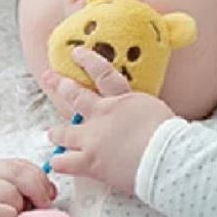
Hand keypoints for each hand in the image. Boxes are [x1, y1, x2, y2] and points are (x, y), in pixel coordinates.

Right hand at [0, 159, 56, 216]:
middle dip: (37, 192)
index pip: (25, 165)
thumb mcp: (6, 199)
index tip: (49, 198)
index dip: (42, 181)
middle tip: (41, 209)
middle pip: (20, 173)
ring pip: (10, 192)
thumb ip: (26, 190)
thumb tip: (52, 191)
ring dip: (19, 208)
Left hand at [41, 46, 176, 194]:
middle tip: (48, 77)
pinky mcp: (89, 161)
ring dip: (57, 133)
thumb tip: (146, 118)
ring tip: (52, 133)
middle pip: (75, 96)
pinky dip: (59, 162)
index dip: (88, 61)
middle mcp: (103, 115)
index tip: (76, 52)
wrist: (165, 157)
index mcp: (122, 100)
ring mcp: (92, 138)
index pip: (103, 74)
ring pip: (64, 133)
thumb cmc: (168, 137)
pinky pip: (64, 162)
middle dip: (60, 85)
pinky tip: (56, 163)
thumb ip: (142, 112)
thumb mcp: (156, 113)